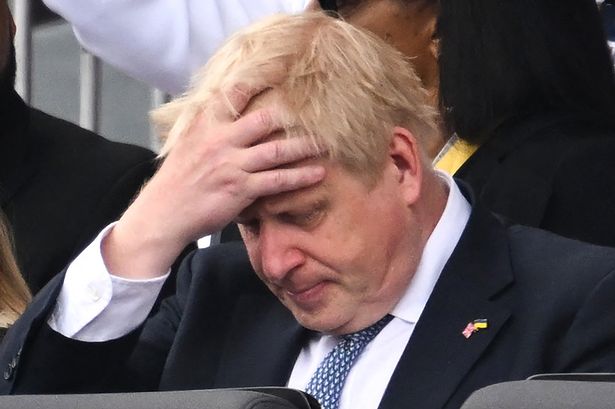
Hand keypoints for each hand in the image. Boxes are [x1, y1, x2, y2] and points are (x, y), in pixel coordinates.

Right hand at [103, 88, 324, 278]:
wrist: (164, 213)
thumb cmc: (177, 181)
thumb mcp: (187, 145)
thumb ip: (210, 130)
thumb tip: (231, 120)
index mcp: (206, 125)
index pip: (232, 94)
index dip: (256, 82)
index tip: (280, 73)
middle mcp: (220, 140)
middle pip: (264, 120)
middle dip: (291, 117)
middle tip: (314, 115)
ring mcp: (232, 164)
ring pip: (277, 150)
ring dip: (304, 147)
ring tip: (325, 143)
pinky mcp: (241, 189)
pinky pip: (277, 180)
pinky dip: (300, 177)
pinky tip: (316, 174)